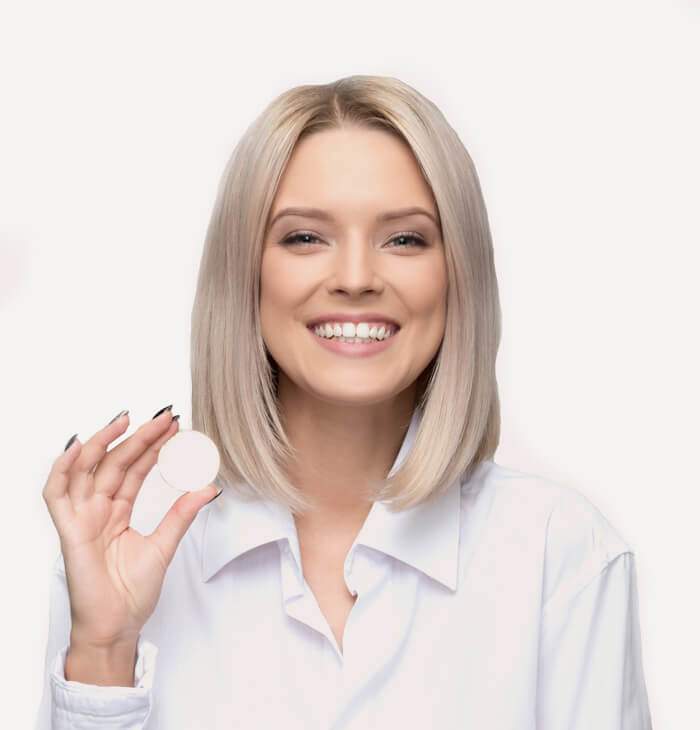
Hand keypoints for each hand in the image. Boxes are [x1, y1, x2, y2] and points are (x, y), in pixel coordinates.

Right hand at [42, 408, 220, 648]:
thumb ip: (182, 513)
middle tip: (164, 417)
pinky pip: (56, 494)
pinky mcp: (69, 531)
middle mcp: (97, 510)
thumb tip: (209, 486)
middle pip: (116, 463)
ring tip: (127, 420)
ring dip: (104, 442)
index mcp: (117, 512)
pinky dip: (62, 469)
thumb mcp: (164, 545)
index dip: (153, 447)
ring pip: (87, 469)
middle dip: (139, 437)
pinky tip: (79, 446)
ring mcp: (81, 518)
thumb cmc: (132, 593)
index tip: (175, 428)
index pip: (136, 469)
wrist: (116, 627)